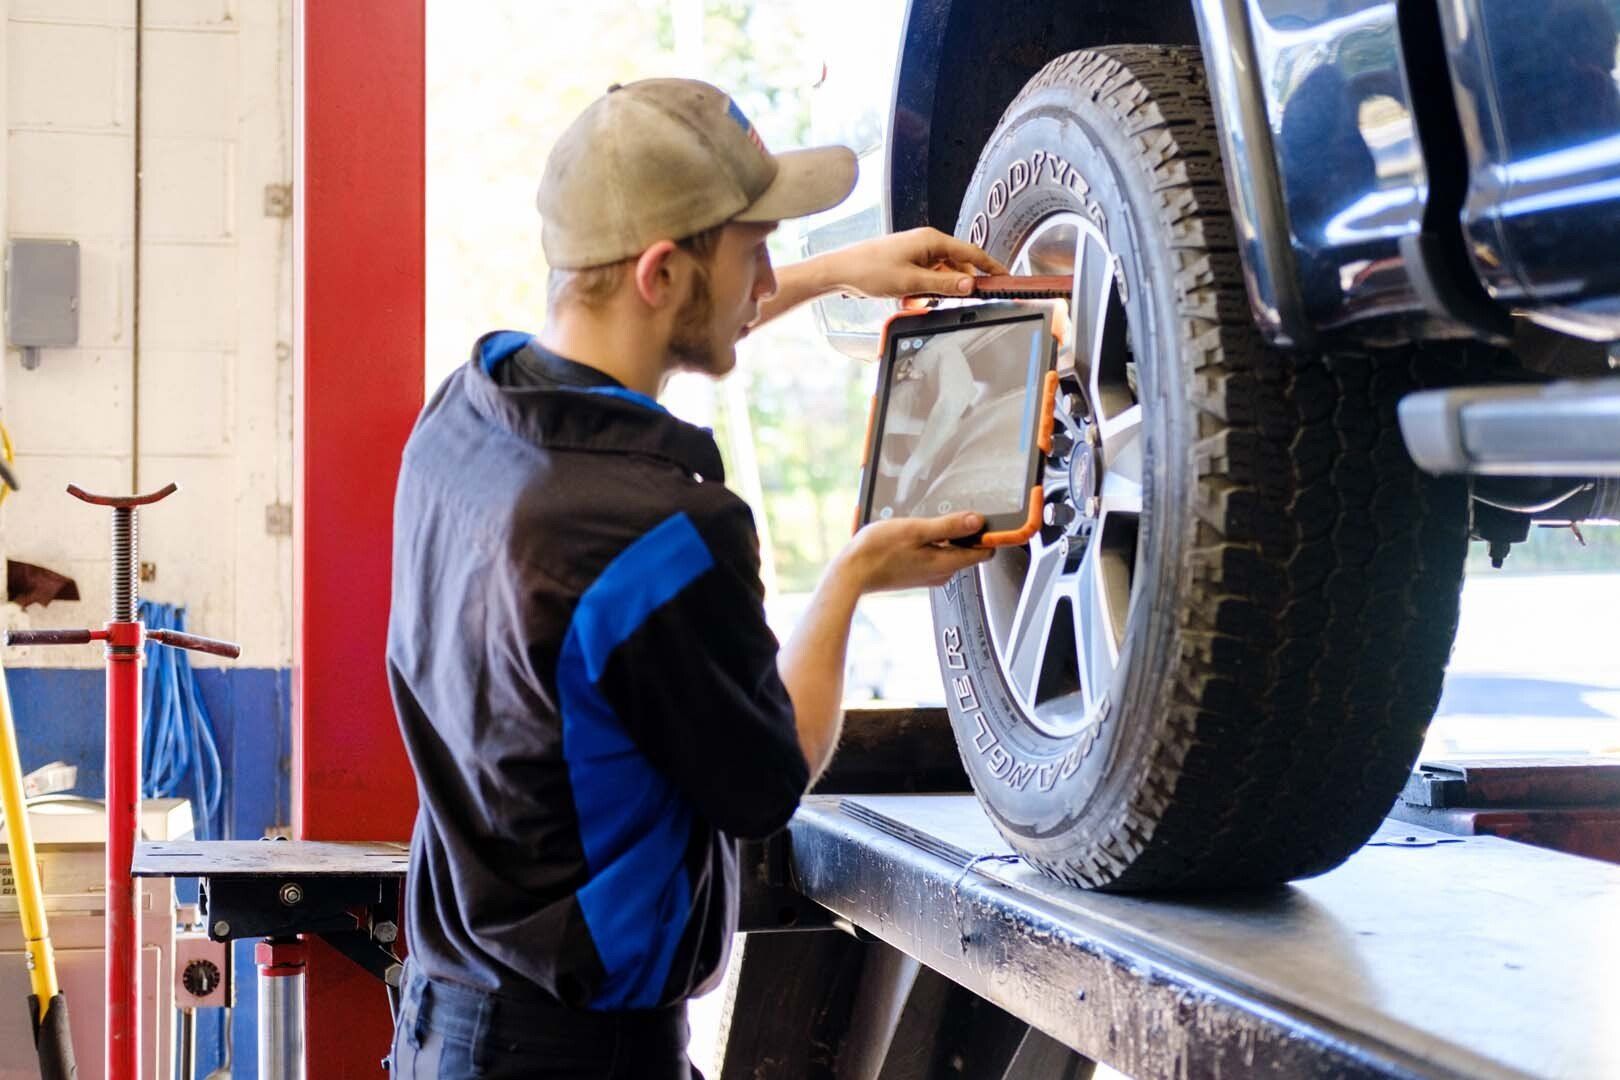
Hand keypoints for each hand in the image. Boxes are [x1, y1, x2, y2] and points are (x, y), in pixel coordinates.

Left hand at [824, 227, 1007, 299]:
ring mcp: (917, 252)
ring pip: (941, 275)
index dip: (991, 267)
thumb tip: (971, 284)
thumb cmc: (870, 270)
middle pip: (957, 266)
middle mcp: (927, 242)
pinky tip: (906, 298)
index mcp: (932, 240)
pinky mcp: (908, 262)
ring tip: (913, 299)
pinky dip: (922, 291)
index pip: (972, 252)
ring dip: (933, 292)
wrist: (840, 270)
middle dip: (952, 287)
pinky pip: (927, 278)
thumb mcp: (911, 282)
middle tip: (948, 302)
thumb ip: (944, 284)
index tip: (1006, 279)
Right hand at [840, 511, 993, 593]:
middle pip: (968, 550)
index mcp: (947, 564)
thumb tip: (977, 521)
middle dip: (962, 531)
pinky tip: (913, 534)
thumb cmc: (878, 552)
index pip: (985, 552)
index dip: (988, 534)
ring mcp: (929, 574)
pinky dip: (930, 542)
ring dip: (943, 535)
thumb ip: (949, 526)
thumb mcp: (916, 530)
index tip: (984, 518)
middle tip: (944, 515)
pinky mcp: (918, 572)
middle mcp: (942, 573)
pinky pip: (935, 554)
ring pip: (950, 551)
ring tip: (923, 524)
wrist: (852, 573)